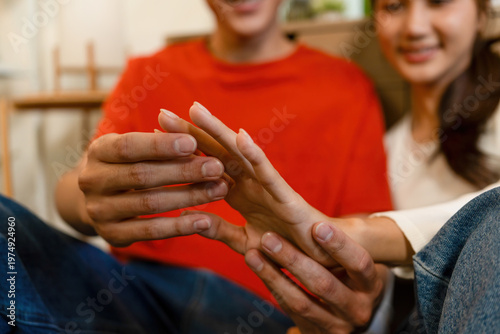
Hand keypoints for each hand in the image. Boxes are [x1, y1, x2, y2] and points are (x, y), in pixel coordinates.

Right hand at [77, 130, 228, 246]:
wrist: (101, 199)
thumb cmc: (129, 165)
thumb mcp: (137, 149)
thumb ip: (161, 142)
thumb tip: (194, 137)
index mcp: (98, 152)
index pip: (129, 147)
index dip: (161, 145)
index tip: (193, 142)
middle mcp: (92, 181)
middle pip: (142, 176)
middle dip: (183, 171)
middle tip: (217, 168)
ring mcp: (99, 210)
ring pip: (149, 204)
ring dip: (188, 196)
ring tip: (219, 190)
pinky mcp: (111, 235)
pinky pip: (150, 231)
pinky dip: (179, 226)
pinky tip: (204, 220)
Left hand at [159, 103, 339, 264]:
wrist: (318, 261)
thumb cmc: (283, 247)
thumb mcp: (243, 240)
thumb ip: (220, 229)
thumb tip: (192, 217)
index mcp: (237, 192)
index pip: (205, 166)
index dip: (182, 151)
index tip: (153, 136)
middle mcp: (249, 183)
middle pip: (216, 152)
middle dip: (191, 134)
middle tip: (162, 113)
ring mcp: (266, 186)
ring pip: (240, 154)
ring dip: (218, 131)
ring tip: (195, 110)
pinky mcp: (285, 196)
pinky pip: (268, 173)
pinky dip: (255, 154)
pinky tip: (239, 136)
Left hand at [246, 222, 386, 333]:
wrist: (347, 318)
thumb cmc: (348, 279)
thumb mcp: (352, 267)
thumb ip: (337, 249)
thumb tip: (314, 220)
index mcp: (370, 286)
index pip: (360, 264)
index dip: (340, 245)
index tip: (317, 225)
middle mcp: (357, 309)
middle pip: (323, 285)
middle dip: (293, 260)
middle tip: (269, 238)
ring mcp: (336, 327)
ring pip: (300, 302)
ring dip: (273, 276)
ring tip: (253, 254)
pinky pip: (289, 311)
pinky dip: (273, 288)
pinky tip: (259, 269)